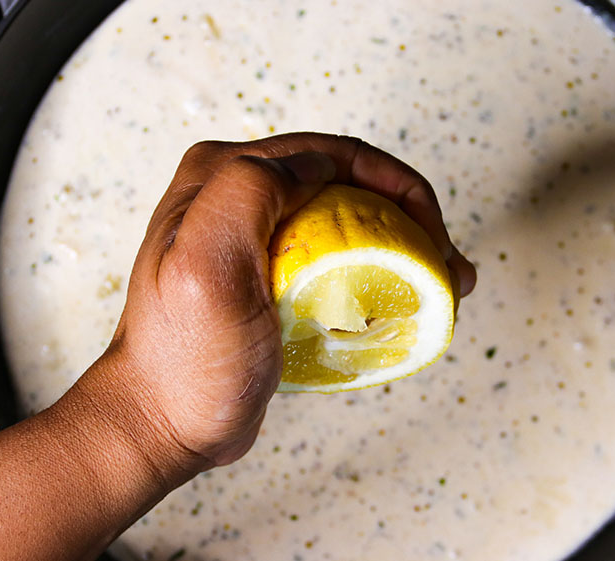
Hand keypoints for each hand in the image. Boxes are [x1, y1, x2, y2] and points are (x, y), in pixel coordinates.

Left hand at [79, 133, 476, 482]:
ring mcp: (256, 233)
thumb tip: (318, 166)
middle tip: (450, 269)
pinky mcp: (272, 273)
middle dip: (413, 217)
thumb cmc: (186, 357)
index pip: (335, 155)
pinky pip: (341, 256)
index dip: (399, 187)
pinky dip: (384, 271)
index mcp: (224, 174)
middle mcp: (239, 192)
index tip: (435, 239)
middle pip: (351, 184)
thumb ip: (249, 190)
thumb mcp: (207, 266)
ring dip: (407, 245)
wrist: (164, 423)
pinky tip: (411, 301)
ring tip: (446, 286)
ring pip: (352, 219)